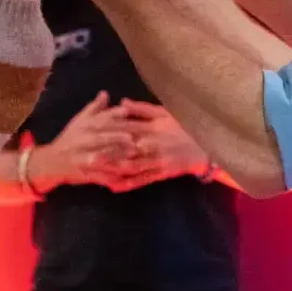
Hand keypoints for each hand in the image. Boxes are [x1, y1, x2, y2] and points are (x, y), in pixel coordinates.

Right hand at [27, 92, 136, 190]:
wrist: (51, 161)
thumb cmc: (69, 139)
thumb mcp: (79, 121)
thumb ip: (94, 108)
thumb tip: (105, 93)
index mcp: (84, 125)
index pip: (100, 118)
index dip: (114, 115)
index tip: (128, 112)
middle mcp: (82, 139)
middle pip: (102, 136)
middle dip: (118, 136)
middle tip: (136, 137)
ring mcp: (82, 156)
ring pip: (101, 154)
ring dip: (116, 154)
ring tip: (132, 154)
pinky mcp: (84, 172)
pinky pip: (98, 173)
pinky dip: (110, 173)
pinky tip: (121, 174)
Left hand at [90, 100, 210, 192]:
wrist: (206, 146)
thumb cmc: (183, 126)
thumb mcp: (164, 113)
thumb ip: (142, 109)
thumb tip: (122, 102)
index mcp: (150, 128)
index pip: (124, 128)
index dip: (106, 131)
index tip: (89, 132)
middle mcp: (151, 144)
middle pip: (124, 148)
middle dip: (104, 151)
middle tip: (85, 154)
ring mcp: (156, 160)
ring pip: (130, 165)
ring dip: (112, 169)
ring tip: (94, 170)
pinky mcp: (161, 173)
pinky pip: (143, 180)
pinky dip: (128, 184)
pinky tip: (113, 187)